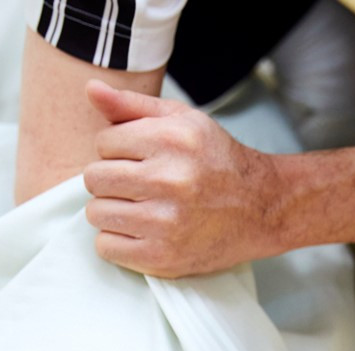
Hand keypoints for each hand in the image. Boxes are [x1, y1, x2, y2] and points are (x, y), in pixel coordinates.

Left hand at [83, 80, 281, 278]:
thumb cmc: (217, 161)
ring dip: (111, 210)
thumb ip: (133, 106)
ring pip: (96, 213)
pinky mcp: (164, 256)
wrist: (262, 208)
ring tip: (138, 207)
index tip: (138, 159)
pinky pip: (106, 246)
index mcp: (173, 140)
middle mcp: (170, 179)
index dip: (117, 150)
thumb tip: (91, 89)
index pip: (103, 142)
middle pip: (95, 178)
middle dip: (110, 179)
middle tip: (136, 184)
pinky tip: (140, 231)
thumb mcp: (182, 121)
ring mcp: (166, 222)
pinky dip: (117, 240)